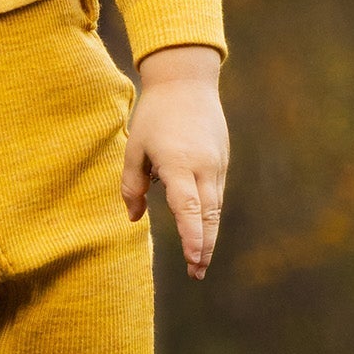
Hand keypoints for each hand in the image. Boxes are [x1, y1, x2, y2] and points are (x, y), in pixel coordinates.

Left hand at [121, 45, 228, 280]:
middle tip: (196, 272)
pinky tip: (201, 229)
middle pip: (208, 215)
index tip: (192, 260)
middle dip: (203, 246)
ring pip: (215, 207)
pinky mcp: (221, 159)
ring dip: (208, 234)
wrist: (186, 82)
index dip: (191, 236)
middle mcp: (203, 167)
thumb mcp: (134, 147)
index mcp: (179, 164)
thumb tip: (134, 218)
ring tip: (199, 259)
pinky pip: (216, 193)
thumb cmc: (155, 114)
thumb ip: (133, 184)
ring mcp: (217, 164)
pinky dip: (209, 214)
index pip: (188, 208)